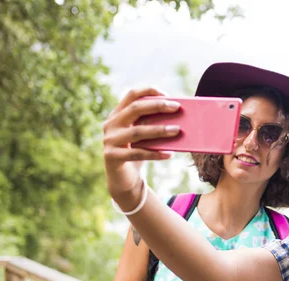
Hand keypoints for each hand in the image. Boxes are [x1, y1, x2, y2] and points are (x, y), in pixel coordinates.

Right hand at [102, 88, 179, 204]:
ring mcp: (109, 140)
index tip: (168, 95)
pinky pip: (137, 154)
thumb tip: (178, 116)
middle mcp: (111, 124)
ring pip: (137, 132)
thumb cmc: (137, 153)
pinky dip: (155, 154)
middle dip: (157, 106)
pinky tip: (170, 154)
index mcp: (118, 114)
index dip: (149, 91)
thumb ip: (152, 124)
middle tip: (176, 107)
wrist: (123, 180)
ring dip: (159, 130)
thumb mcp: (143, 136)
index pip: (132, 95)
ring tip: (177, 130)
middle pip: (135, 109)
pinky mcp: (112, 157)